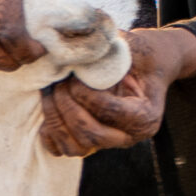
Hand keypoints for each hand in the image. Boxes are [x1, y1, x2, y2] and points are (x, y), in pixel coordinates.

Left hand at [39, 27, 195, 155]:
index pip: (110, 112)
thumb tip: (73, 53)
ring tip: (51, 93)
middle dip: (68, 108)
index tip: (74, 75)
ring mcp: (108, 143)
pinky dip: (50, 132)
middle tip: (59, 84)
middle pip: (91, 135)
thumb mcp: (129, 46)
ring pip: (75, 147)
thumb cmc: (138, 54)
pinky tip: (50, 106)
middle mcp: (129, 137)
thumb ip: (106, 51)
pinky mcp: (90, 143)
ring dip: (56, 119)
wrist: (144, 66)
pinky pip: (61, 149)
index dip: (86, 94)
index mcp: (146, 116)